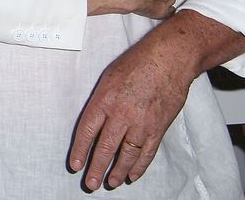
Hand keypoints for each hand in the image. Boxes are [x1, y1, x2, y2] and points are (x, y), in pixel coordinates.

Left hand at [68, 10, 244, 189]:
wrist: (169, 59)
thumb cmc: (138, 63)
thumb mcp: (108, 78)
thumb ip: (100, 101)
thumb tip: (94, 122)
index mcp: (105, 100)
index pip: (87, 131)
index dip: (80, 150)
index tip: (75, 165)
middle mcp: (122, 114)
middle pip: (105, 147)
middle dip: (96, 168)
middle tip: (90, 184)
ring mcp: (142, 123)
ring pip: (127, 154)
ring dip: (117, 171)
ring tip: (110, 182)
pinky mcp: (159, 128)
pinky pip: (147, 152)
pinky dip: (139, 166)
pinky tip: (132, 175)